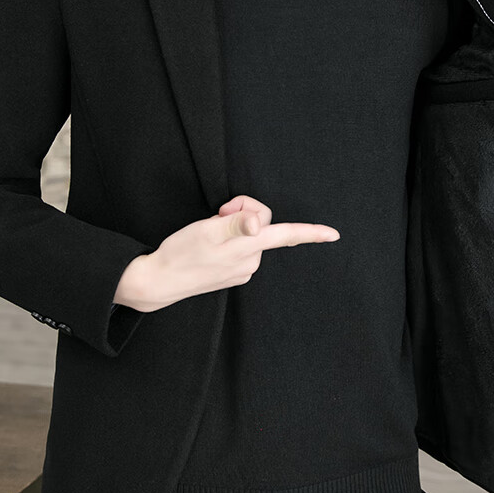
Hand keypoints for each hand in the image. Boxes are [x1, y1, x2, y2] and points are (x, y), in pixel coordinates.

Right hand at [113, 194, 339, 312]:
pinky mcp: (233, 273)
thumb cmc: (180, 253)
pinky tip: (209, 245)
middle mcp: (251, 261)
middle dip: (243, 211)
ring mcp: (243, 270)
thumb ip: (236, 223)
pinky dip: (228, 238)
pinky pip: (240, 247)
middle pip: (263, 224)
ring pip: (250, 234)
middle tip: (217, 213)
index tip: (334, 234)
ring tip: (209, 232)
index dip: (311, 232)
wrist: (159, 281)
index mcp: (248, 248)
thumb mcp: (206, 231)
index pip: (286, 235)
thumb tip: (259, 224)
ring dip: (233, 225)